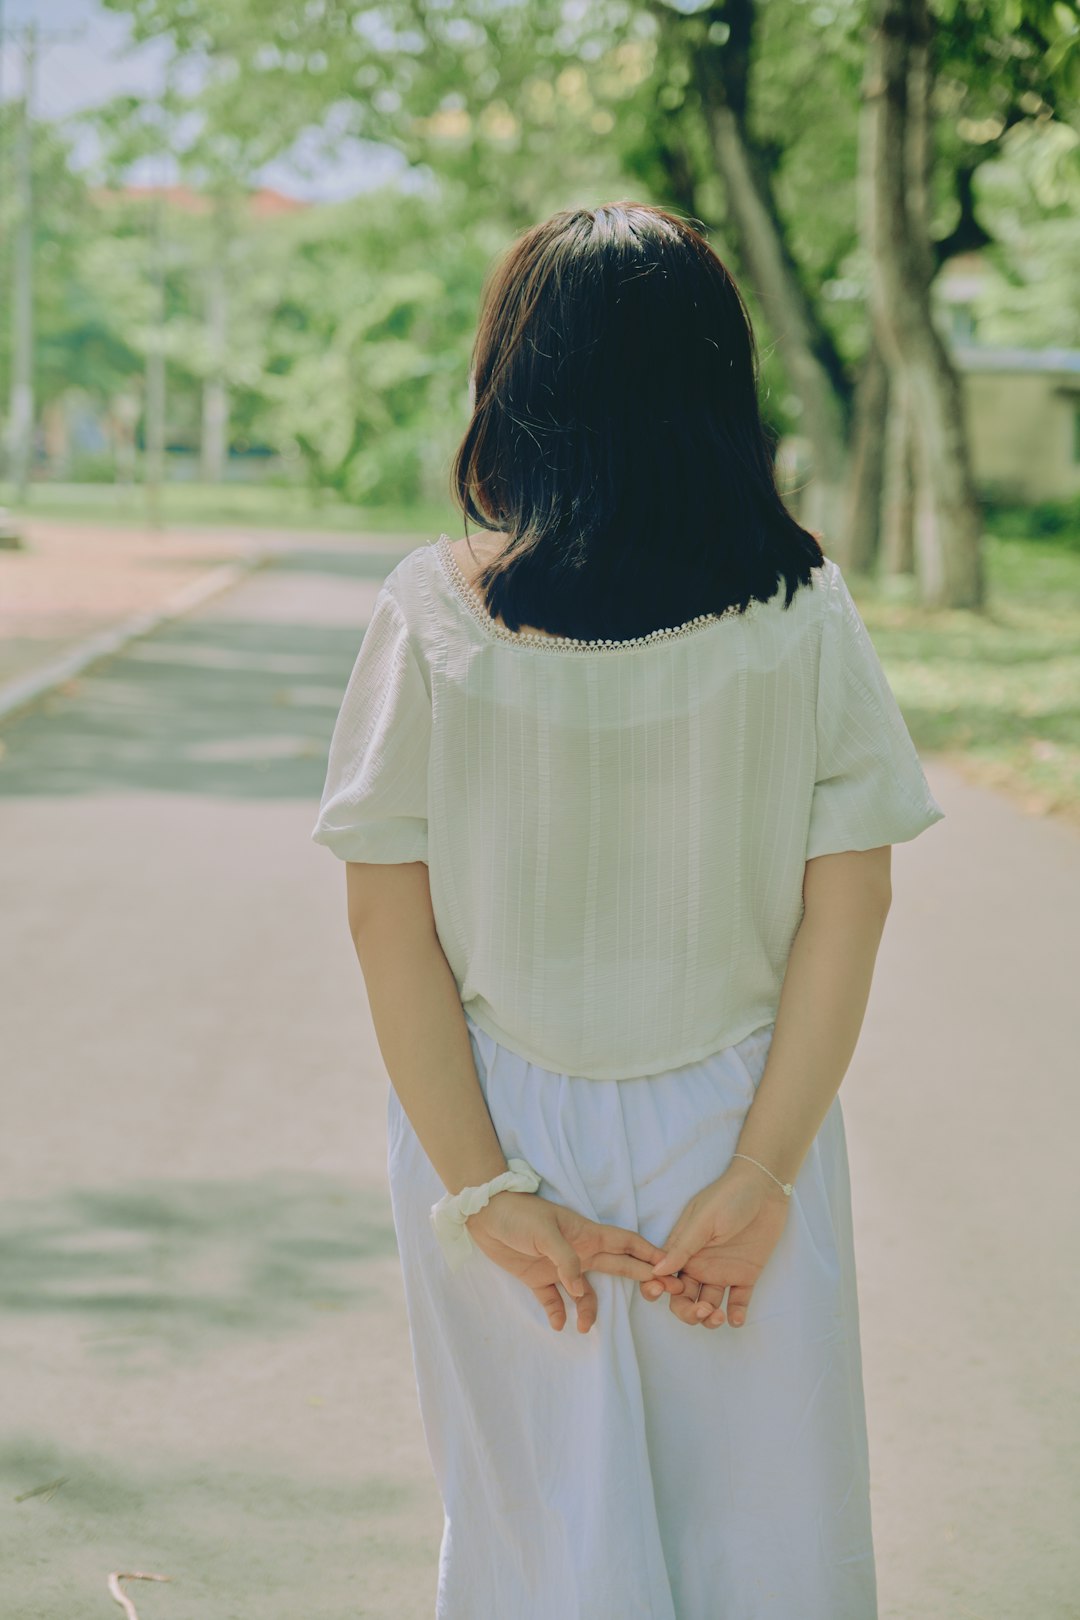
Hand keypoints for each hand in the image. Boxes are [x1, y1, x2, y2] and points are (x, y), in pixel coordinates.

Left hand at [464, 1190, 682, 1333]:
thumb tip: (579, 1289)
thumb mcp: (544, 1231)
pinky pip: (554, 1301)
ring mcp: (559, 1267)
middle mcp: (579, 1251)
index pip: (625, 1242)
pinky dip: (558, 1314)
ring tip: (586, 1328)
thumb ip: (565, 1260)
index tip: (670, 1267)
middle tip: (662, 1295)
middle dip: (640, 1279)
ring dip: (590, 1309)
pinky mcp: (538, 1278)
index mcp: (586, 1234)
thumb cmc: (519, 1215)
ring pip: (585, 1292)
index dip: (648, 1253)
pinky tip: (558, 1325)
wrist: (483, 1215)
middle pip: (617, 1266)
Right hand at [639, 1159, 791, 1328]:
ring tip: (718, 1316)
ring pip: (709, 1305)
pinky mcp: (745, 1275)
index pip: (664, 1277)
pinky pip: (738, 1301)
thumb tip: (656, 1271)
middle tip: (702, 1309)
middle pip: (684, 1299)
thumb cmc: (728, 1197)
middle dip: (688, 1312)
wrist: (765, 1189)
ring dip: (709, 1318)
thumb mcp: (703, 1220)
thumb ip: (682, 1248)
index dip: (660, 1290)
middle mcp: (699, 1264)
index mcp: (683, 1250)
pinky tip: (736, 1319)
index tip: (669, 1292)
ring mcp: (722, 1271)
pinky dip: (736, 1315)